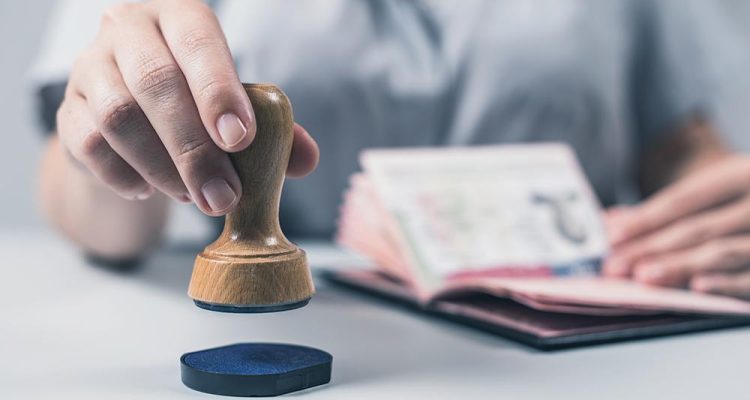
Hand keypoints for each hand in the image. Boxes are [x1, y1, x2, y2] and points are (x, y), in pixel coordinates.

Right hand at [56, 0, 318, 215]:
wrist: (135, 119)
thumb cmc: (197, 105)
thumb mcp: (236, 108)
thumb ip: (273, 131)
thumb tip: (306, 159)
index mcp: (180, 18)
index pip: (198, 41)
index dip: (218, 89)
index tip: (239, 139)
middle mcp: (130, 31)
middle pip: (155, 83)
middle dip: (194, 148)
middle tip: (222, 196)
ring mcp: (91, 67)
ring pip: (119, 116)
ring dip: (162, 168)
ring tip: (193, 198)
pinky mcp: (67, 109)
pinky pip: (90, 145)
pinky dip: (125, 176)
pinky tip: (151, 191)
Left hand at [602, 155, 749, 298]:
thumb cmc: (747, 202)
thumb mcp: (720, 192)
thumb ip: (670, 210)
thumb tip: (611, 222)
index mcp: (741, 174)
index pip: (684, 200)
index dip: (646, 218)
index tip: (612, 236)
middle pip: (697, 227)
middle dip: (651, 248)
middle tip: (615, 266)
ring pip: (722, 251)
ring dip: (679, 266)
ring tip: (644, 277)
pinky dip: (726, 283)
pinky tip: (697, 287)